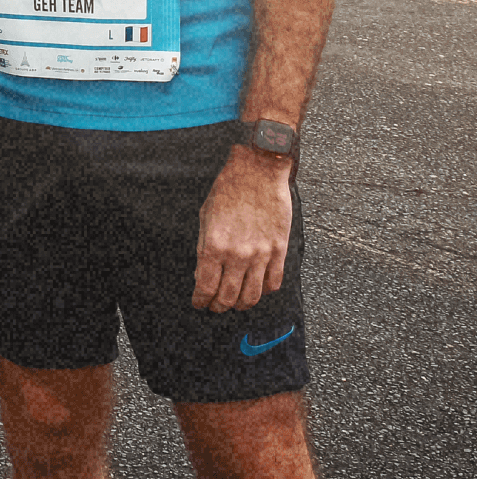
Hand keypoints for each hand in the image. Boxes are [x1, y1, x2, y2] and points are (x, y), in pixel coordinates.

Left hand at [191, 146, 292, 311]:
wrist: (258, 171)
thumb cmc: (228, 189)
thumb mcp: (205, 215)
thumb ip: (204, 246)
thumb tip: (202, 273)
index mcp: (215, 244)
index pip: (205, 285)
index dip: (201, 299)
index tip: (198, 303)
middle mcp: (238, 254)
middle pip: (228, 296)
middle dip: (219, 306)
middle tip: (214, 307)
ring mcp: (261, 254)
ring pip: (252, 296)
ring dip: (242, 304)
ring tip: (235, 304)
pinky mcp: (279, 250)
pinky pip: (274, 282)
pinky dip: (265, 291)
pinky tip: (257, 289)